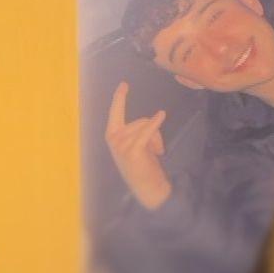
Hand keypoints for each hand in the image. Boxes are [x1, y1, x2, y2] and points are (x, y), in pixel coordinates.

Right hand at [104, 81, 171, 209]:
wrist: (147, 188)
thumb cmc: (143, 166)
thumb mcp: (138, 144)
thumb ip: (139, 131)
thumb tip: (153, 120)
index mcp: (112, 135)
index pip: (115, 113)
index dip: (119, 98)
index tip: (124, 84)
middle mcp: (113, 139)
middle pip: (140, 120)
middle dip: (152, 131)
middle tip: (156, 150)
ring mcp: (121, 145)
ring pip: (146, 126)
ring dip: (156, 138)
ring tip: (156, 153)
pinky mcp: (133, 150)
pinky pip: (147, 131)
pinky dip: (155, 123)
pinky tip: (161, 115)